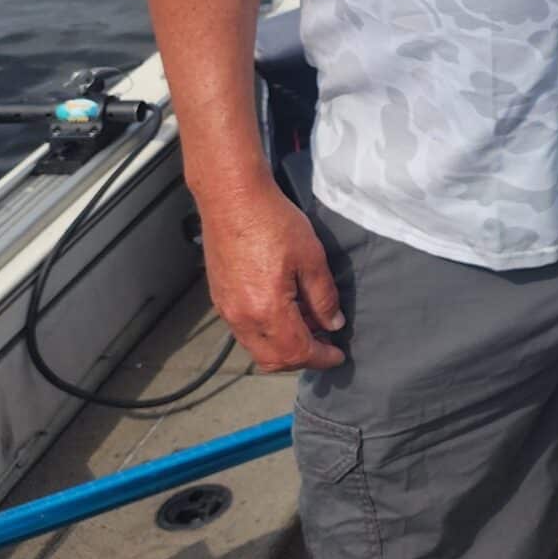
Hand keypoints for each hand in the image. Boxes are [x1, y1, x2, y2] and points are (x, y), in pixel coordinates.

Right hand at [199, 178, 346, 370]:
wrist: (233, 199)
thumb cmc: (273, 222)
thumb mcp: (311, 257)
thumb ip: (323, 297)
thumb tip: (332, 324)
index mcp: (266, 310)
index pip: (297, 352)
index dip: (321, 358)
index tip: (338, 355)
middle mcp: (241, 318)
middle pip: (273, 359)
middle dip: (302, 358)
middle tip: (326, 343)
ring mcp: (227, 310)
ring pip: (257, 348)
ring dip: (284, 346)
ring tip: (310, 324)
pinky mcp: (220, 299)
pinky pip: (246, 331)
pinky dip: (268, 332)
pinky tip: (286, 311)